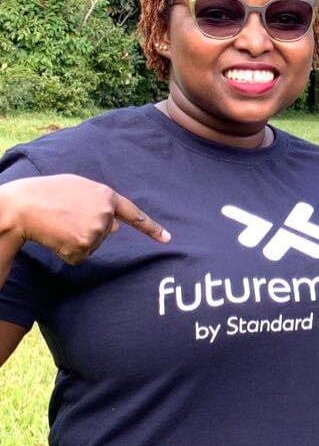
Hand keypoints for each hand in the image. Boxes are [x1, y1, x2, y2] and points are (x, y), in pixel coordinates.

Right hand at [0, 174, 169, 264]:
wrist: (23, 207)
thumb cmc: (47, 193)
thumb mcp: (79, 189)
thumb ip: (100, 203)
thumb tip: (117, 227)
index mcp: (107, 196)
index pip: (135, 214)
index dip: (151, 228)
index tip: (167, 239)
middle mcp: (106, 214)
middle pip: (105, 233)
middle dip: (87, 229)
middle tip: (65, 218)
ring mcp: (96, 231)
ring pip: (92, 246)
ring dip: (75, 240)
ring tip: (58, 224)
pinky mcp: (84, 246)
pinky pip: (79, 256)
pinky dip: (67, 251)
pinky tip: (56, 237)